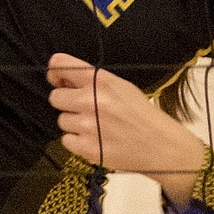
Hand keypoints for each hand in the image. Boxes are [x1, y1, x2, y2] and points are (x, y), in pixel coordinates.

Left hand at [47, 54, 204, 204]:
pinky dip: (77, 141)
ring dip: (74, 123)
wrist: (159, 145)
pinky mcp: (86, 148)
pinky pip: (65, 140)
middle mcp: (90, 100)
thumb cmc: (140, 114)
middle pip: (55, 97)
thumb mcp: (120, 86)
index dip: (54, 72)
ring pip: (61, 120)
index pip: (59, 65)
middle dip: (66, 102)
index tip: (58, 80)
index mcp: (100, 80)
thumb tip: (62, 81)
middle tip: (84, 109)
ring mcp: (87, 126)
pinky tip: (95, 139)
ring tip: (95, 126)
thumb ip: (92, 81)